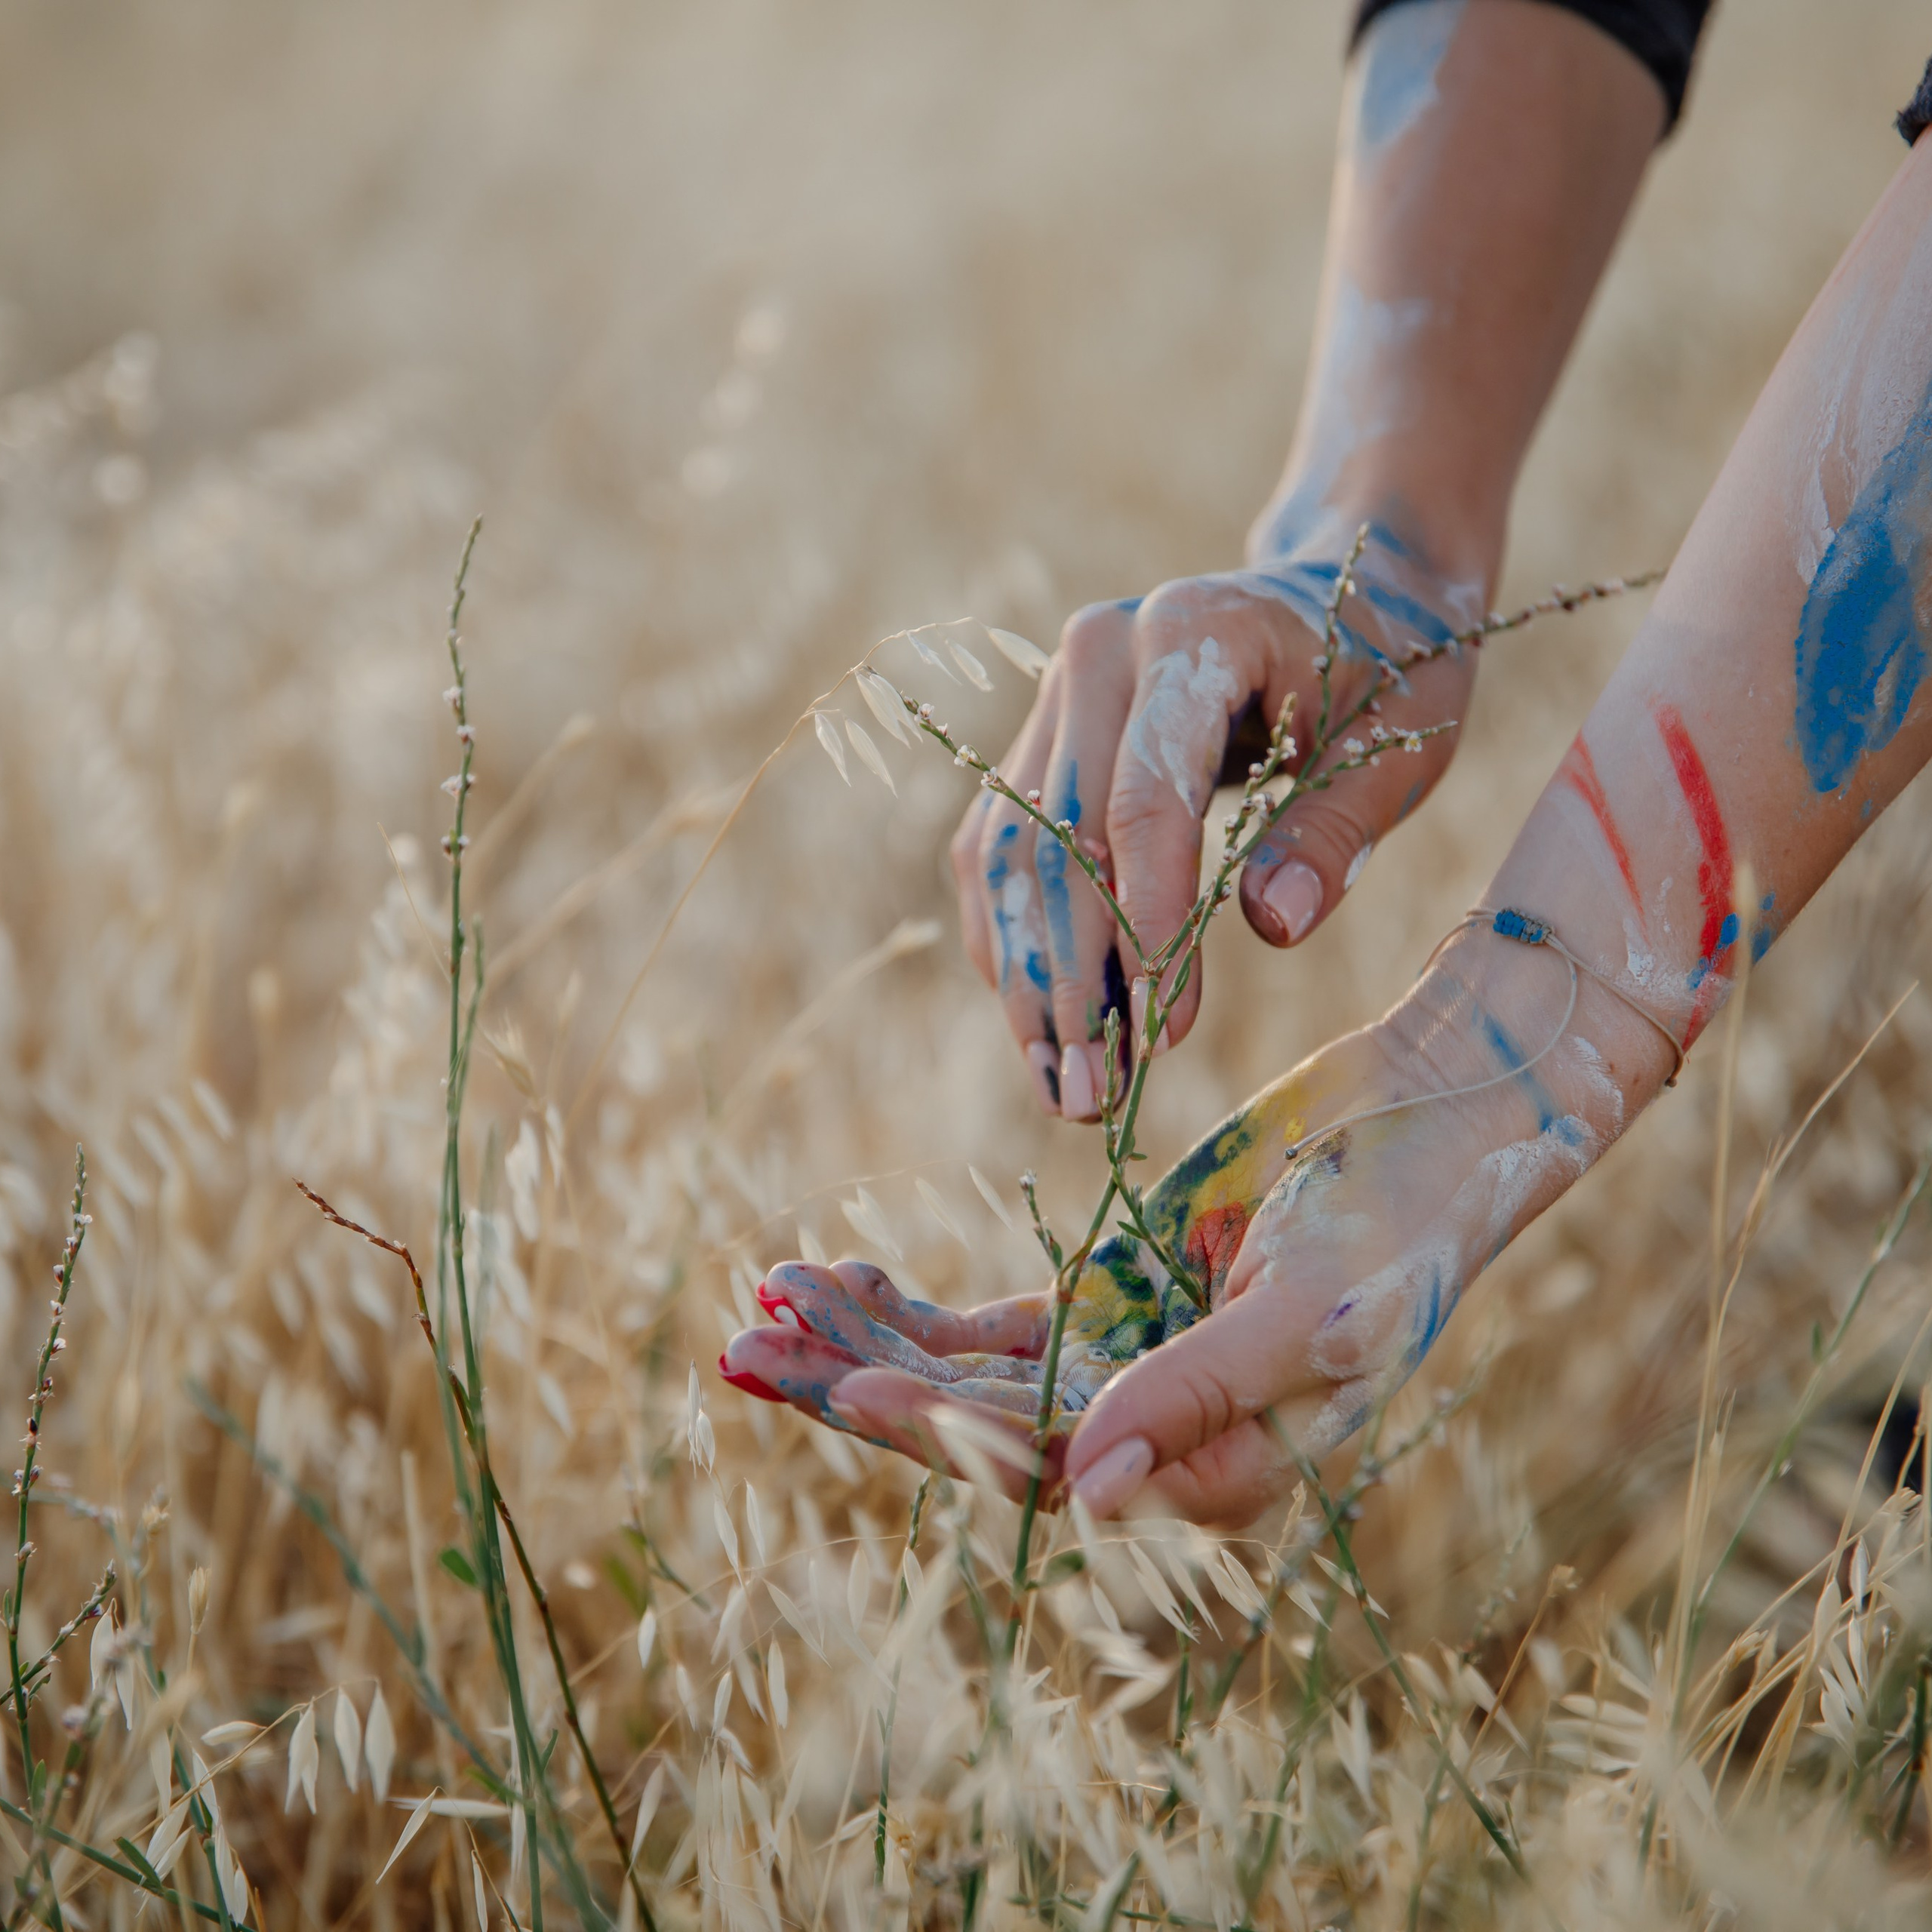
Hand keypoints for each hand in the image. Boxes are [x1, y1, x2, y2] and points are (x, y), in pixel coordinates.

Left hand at [722, 926, 1657, 1524]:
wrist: (1437, 1122)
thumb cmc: (1401, 1225)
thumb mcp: (1311, 1312)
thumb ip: (1201, 1395)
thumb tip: (1091, 1495)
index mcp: (1217, 1466)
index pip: (1054, 1472)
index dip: (944, 1437)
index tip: (846, 1391)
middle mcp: (1157, 1434)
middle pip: (980, 1430)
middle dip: (857, 1392)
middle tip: (740, 1354)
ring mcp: (1125, 1363)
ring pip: (967, 1378)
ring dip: (865, 1344)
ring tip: (763, 1303)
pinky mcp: (1110, 1298)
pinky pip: (987, 1325)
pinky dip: (910, 1305)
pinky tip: (834, 1275)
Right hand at [949, 518, 1482, 1120]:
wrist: (1345, 591)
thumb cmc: (1390, 669)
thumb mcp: (1400, 746)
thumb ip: (1335, 828)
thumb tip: (1274, 926)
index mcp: (1192, 632)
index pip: (1143, 796)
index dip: (1145, 921)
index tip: (1163, 1032)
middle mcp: (1099, 653)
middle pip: (1055, 837)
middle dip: (1072, 981)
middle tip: (1092, 1101)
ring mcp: (1056, 695)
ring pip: (1009, 854)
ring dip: (1030, 980)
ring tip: (1063, 1091)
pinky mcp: (1041, 742)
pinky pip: (1001, 851)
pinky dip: (1019, 944)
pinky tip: (1046, 1029)